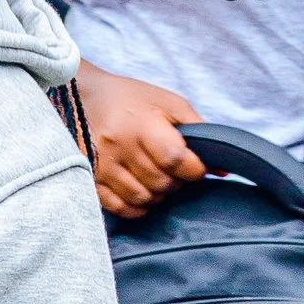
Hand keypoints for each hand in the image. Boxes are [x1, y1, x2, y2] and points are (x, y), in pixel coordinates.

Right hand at [77, 62, 204, 218]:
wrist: (81, 96)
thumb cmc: (131, 99)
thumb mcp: (168, 103)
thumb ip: (198, 130)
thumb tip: (222, 167)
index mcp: (141, 125)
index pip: (175, 159)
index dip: (193, 169)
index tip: (196, 167)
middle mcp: (119, 147)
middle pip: (161, 182)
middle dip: (176, 181)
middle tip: (175, 171)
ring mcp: (101, 166)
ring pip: (143, 198)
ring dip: (158, 194)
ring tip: (158, 179)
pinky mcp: (90, 180)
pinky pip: (119, 207)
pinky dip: (137, 207)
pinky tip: (143, 193)